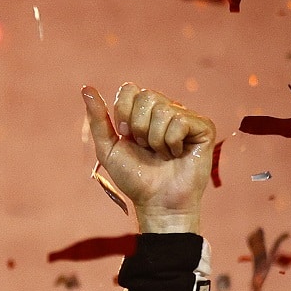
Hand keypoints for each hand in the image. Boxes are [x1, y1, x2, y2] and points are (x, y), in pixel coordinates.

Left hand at [82, 83, 215, 233]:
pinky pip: (180, 121)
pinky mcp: (203, 127)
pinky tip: (176, 155)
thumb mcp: (108, 147)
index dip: (123, 113)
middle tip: (144, 147)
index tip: (126, 137)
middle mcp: (166, 109)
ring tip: (161, 154)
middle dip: (138, 127)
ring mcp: (186, 117)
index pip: (129, 89)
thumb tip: (86, 89)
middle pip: (146, 96)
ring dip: (155, 139)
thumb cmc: (134, 177)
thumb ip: (97, 119)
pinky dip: (171, 143)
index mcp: (143, 111)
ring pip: (163, 109)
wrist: (156, 201)